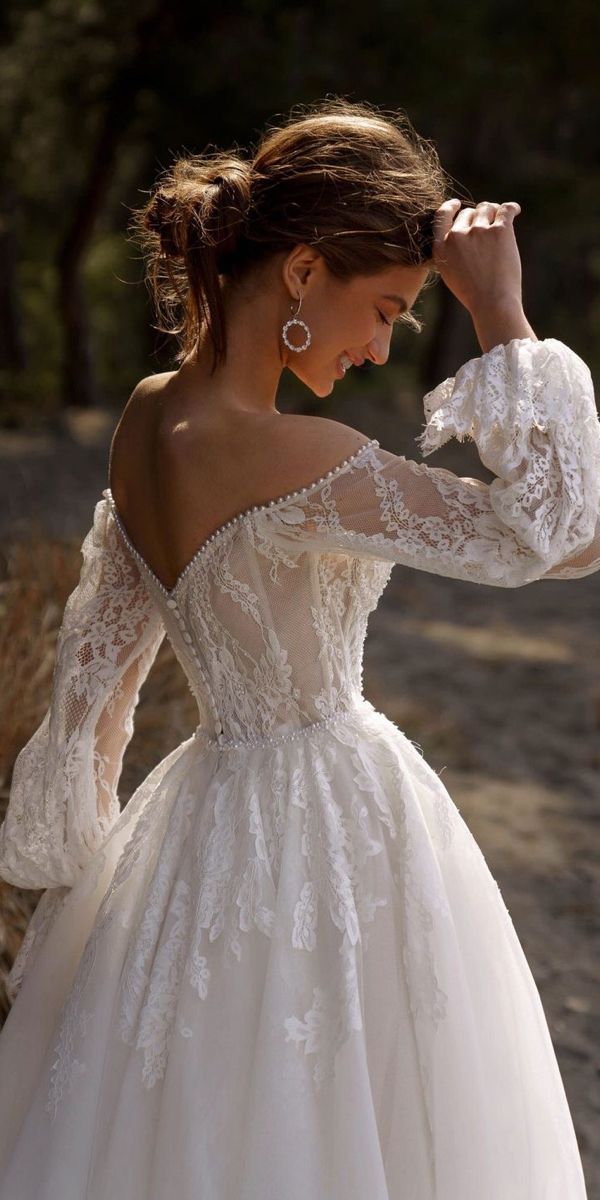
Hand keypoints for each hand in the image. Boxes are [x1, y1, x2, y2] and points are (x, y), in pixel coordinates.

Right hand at [432, 199, 523, 316]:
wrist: (493, 303)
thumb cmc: (473, 293)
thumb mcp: (450, 273)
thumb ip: (450, 249)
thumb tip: (461, 226)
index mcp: (441, 247)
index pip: (441, 216)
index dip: (451, 207)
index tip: (457, 204)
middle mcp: (457, 235)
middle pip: (469, 212)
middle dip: (478, 217)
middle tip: (488, 227)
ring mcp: (478, 231)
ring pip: (487, 208)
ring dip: (493, 214)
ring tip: (500, 226)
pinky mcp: (500, 230)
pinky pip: (506, 209)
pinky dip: (512, 208)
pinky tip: (515, 210)